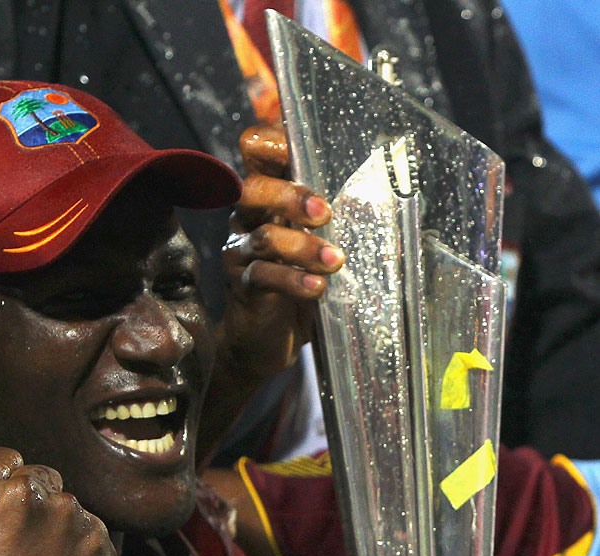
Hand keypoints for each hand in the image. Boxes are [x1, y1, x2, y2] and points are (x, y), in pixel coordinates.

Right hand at [0, 447, 118, 555]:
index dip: (5, 481)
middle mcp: (26, 493)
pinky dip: (82, 553)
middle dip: (35, 502)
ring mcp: (69, 518)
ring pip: (70, 508)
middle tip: (22, 544)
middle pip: (42, 478)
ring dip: (60, 529)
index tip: (5, 508)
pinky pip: (93, 536)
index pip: (6, 459)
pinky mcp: (99, 544)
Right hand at [217, 124, 343, 384]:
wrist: (267, 341)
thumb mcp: (320, 242)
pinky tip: (318, 288)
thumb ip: (338, 215)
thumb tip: (388, 194)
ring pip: (263, 236)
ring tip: (335, 261)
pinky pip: (263, 276)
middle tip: (324, 213)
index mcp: (268, 198)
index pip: (257, 153)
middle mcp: (247, 219)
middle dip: (290, 195)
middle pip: (252, 188)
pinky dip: (294, 281)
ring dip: (302, 246)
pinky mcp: (242, 287)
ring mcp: (240, 253)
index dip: (270, 141)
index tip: (294, 145)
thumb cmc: (300, 283)